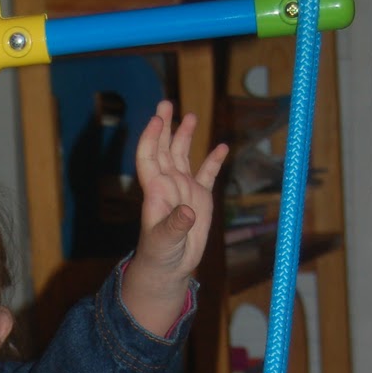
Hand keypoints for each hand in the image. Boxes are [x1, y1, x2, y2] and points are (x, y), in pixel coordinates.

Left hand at [121, 100, 228, 336]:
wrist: (169, 269)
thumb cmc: (159, 255)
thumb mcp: (165, 241)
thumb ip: (175, 225)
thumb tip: (188, 213)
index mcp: (156, 190)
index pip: (150, 157)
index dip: (152, 137)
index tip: (157, 119)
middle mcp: (168, 185)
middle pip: (164, 149)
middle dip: (164, 126)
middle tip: (167, 103)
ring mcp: (184, 189)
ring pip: (182, 156)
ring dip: (184, 136)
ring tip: (189, 116)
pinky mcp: (199, 199)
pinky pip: (206, 174)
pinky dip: (213, 161)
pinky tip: (221, 147)